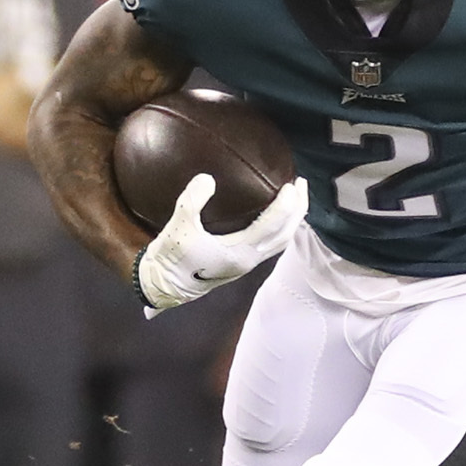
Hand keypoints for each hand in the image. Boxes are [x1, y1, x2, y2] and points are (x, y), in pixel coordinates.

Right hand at [132, 173, 304, 311]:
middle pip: (286, 234)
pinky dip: (280, 228)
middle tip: (300, 184)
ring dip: (292, 219)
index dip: (286, 205)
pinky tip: (275, 215)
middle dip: (298, 209)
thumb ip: (192, 201)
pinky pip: (271, 244)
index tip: (291, 184)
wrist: (164, 286)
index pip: (273, 226)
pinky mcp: (242, 262)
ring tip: (294, 198)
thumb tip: (208, 178)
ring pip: (281, 241)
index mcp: (240, 253)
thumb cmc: (172, 258)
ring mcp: (248, 263)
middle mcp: (250, 260)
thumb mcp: (178, 227)